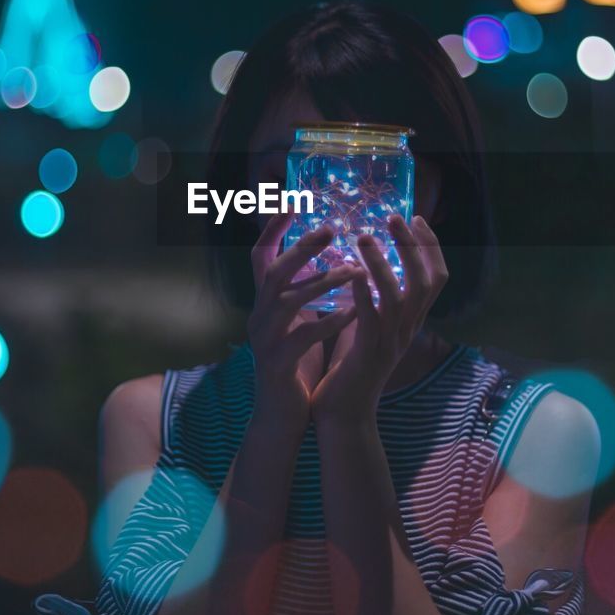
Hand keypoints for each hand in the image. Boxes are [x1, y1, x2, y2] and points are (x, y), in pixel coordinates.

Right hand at [248, 211, 359, 422]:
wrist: (281, 413)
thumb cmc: (296, 361)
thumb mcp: (298, 319)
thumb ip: (304, 290)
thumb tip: (328, 255)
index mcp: (265, 301)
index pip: (260, 255)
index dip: (274, 228)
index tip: (292, 201)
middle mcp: (259, 315)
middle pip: (273, 271)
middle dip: (301, 247)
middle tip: (330, 228)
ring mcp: (265, 339)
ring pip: (287, 300)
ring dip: (322, 281)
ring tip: (354, 269)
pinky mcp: (278, 363)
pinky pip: (303, 337)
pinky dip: (329, 321)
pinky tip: (355, 311)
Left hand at [310, 215, 448, 424]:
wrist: (344, 415)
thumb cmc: (352, 369)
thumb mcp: (370, 327)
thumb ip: (374, 300)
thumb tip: (364, 265)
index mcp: (411, 321)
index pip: (435, 277)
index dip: (430, 246)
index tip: (415, 217)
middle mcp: (408, 329)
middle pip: (426, 281)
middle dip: (413, 245)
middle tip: (394, 217)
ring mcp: (391, 342)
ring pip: (399, 296)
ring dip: (383, 263)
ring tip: (362, 236)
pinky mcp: (368, 353)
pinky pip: (371, 319)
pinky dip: (363, 293)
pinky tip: (351, 273)